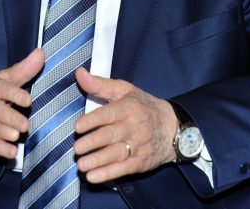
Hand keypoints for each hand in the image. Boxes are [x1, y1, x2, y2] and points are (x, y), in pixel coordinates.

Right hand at [0, 48, 43, 158]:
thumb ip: (23, 69)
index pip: (0, 89)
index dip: (14, 94)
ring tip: (16, 136)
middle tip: (25, 125)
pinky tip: (11, 152)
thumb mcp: (3, 80)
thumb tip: (40, 53)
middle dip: (9, 118)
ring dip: (3, 133)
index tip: (28, 100)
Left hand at [74, 67, 179, 182]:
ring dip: (97, 161)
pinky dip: (108, 174)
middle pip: (111, 135)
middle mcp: (134, 127)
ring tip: (81, 165)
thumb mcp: (124, 90)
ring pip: (116, 154)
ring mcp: (138, 146)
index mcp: (128, 107)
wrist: (173, 127)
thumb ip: (100, 84)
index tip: (77, 127)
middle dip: (92, 143)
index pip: (108, 114)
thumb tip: (79, 73)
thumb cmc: (143, 106)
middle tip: (76, 148)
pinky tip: (93, 177)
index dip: (92, 121)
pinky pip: (123, 169)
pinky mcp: (141, 162)